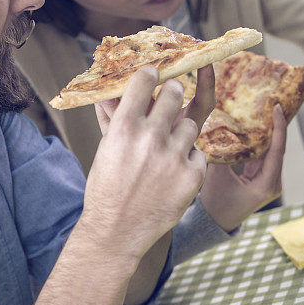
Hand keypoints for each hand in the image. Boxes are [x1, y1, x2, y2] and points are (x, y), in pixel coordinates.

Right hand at [85, 66, 211, 261]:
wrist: (116, 232)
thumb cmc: (107, 188)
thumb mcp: (105, 149)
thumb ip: (112, 118)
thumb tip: (110, 91)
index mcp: (125, 126)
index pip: (146, 79)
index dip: (152, 73)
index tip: (155, 73)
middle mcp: (151, 137)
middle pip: (175, 92)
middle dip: (173, 92)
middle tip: (171, 96)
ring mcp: (174, 156)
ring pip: (191, 125)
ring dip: (180, 133)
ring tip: (165, 152)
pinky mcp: (193, 176)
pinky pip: (198, 154)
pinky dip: (187, 163)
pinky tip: (171, 177)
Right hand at [199, 104, 286, 231]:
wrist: (215, 221)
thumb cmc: (215, 202)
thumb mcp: (218, 175)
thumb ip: (224, 152)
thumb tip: (224, 126)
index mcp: (266, 185)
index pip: (277, 152)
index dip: (279, 128)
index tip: (277, 109)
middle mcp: (273, 183)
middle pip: (278, 149)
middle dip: (276, 126)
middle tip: (271, 103)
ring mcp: (269, 181)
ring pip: (273, 151)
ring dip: (269, 132)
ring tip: (265, 110)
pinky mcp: (263, 178)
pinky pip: (266, 156)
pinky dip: (262, 141)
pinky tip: (257, 125)